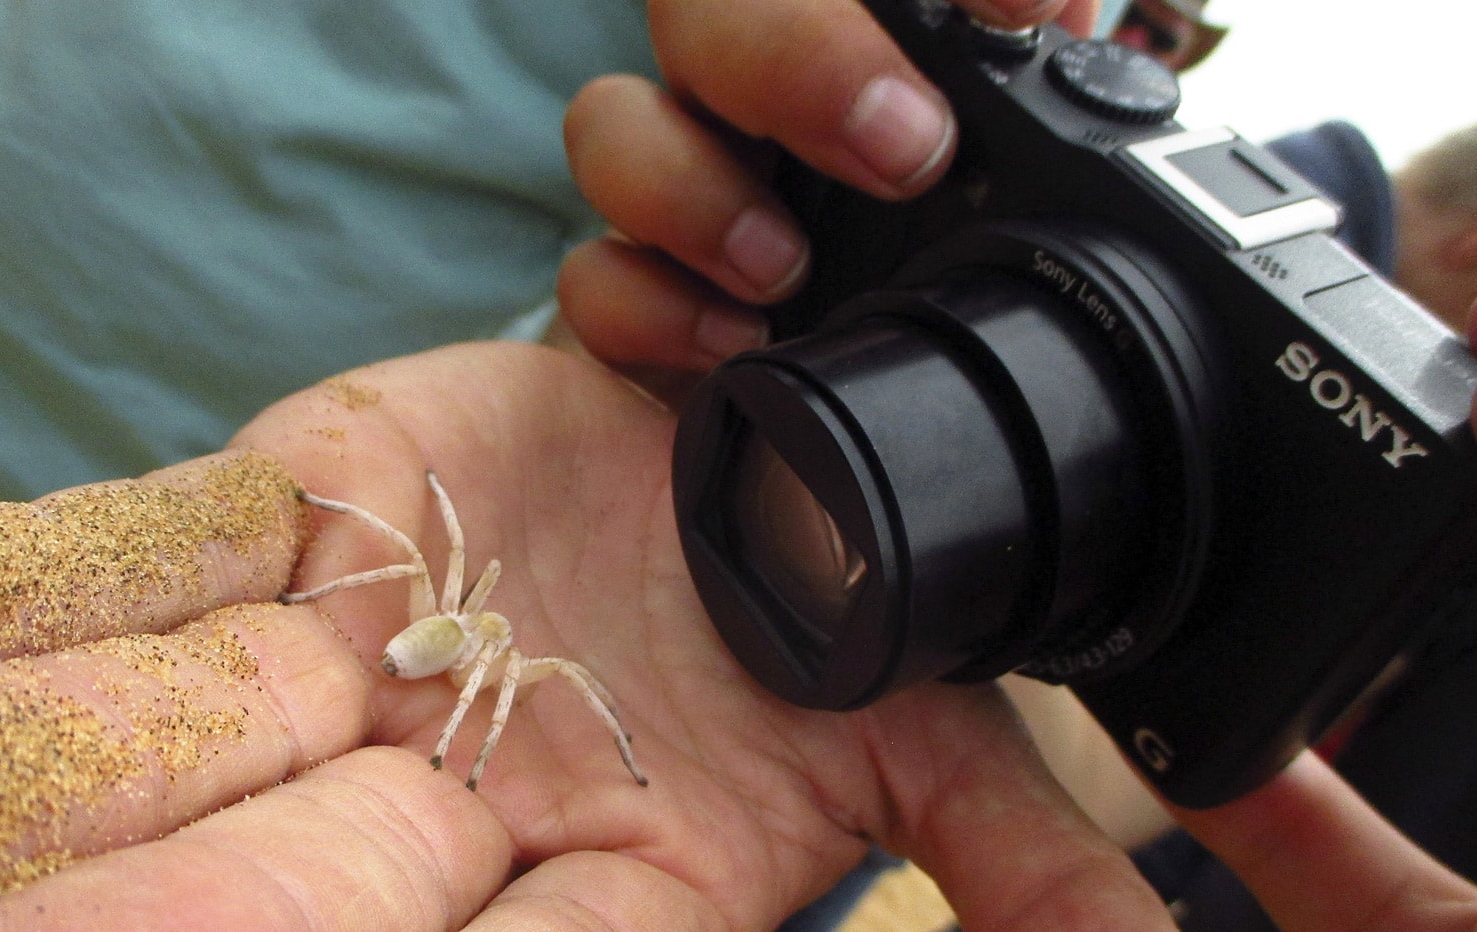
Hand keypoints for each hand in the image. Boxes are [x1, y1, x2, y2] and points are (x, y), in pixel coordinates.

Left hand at [0, 342, 1168, 930]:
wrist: (745, 428)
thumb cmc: (835, 595)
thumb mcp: (928, 731)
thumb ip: (1000, 848)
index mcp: (626, 879)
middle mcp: (457, 798)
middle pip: (301, 899)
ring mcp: (351, 650)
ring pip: (171, 740)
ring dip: (31, 799)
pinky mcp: (286, 509)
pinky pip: (142, 553)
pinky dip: (37, 589)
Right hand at [558, 0, 1100, 375]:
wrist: (886, 447)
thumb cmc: (969, 284)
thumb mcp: (1035, 181)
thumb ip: (1044, 97)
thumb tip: (1069, 38)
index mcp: (868, 42)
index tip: (1022, 15)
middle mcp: (758, 95)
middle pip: (704, 8)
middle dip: (792, 60)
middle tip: (907, 148)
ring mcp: (683, 190)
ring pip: (611, 120)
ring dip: (693, 186)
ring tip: (788, 267)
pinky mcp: (634, 299)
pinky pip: (591, 276)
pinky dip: (650, 305)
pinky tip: (736, 341)